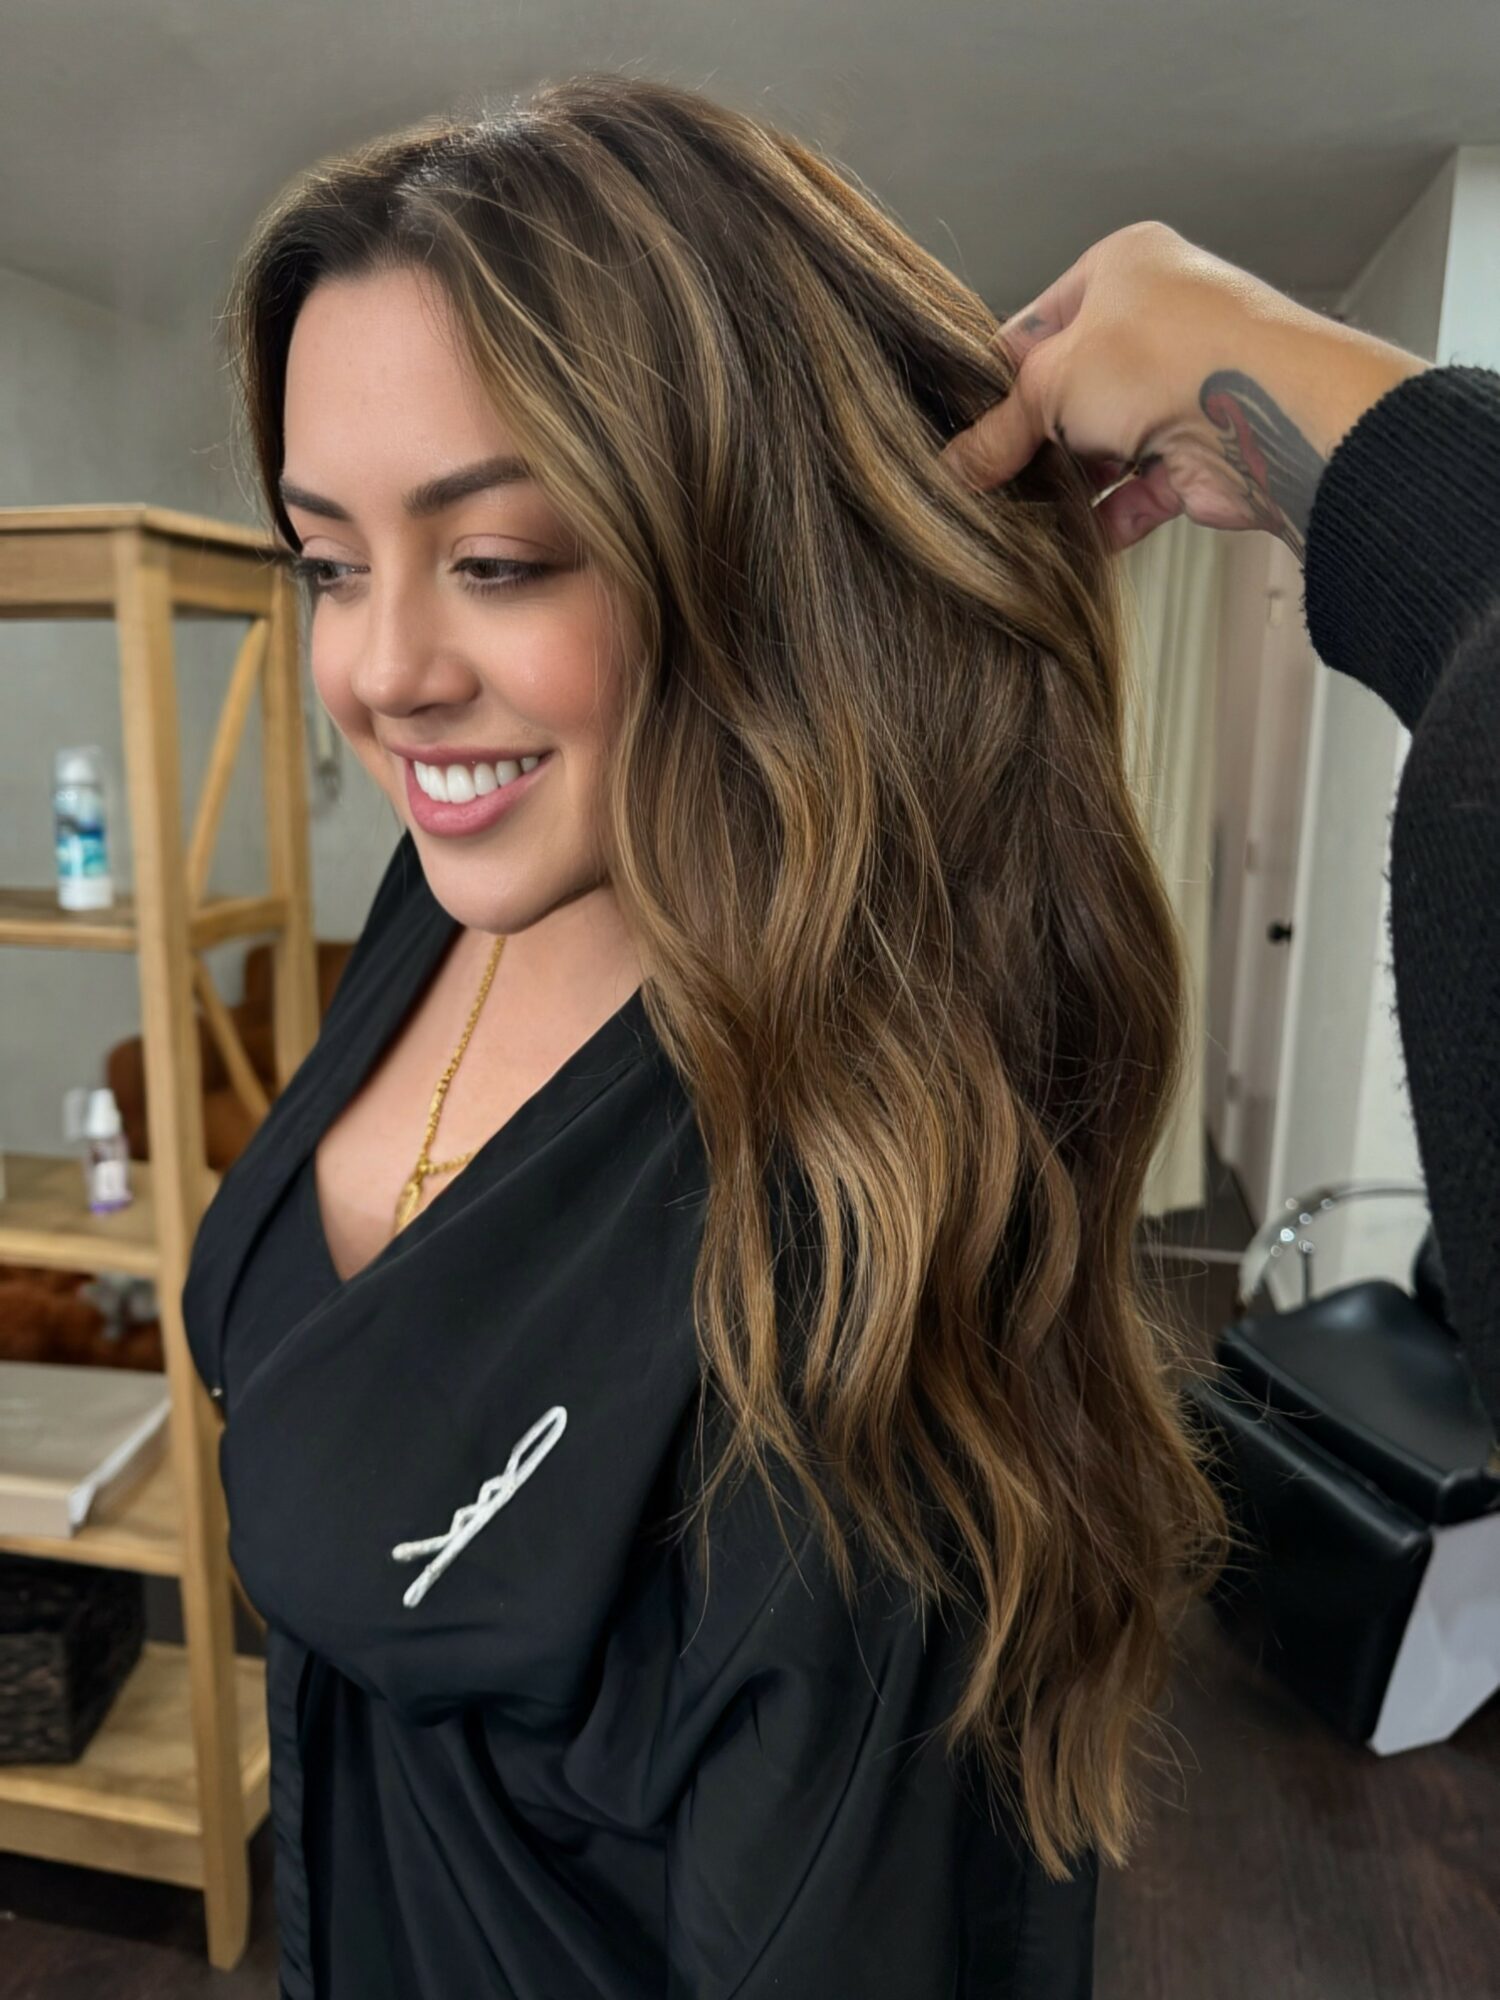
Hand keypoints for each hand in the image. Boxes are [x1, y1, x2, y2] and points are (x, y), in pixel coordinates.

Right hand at [940, 220, 1428, 560]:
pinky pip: (1140, 489)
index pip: (1036, 326)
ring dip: (1069, 485)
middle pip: (1069, 392)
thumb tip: (953, 470)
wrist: (1269, 413)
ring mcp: (1182, 388)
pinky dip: (1108, 516)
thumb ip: (999, 430)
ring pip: (1104, 444)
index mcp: (1121, 268)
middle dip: (1034, 441)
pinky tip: (1073, 544)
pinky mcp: (1201, 451)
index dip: (996, 381)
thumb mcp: (1053, 383)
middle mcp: (1156, 321)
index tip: (963, 432)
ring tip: (1022, 520)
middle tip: (988, 482)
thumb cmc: (1164, 358)